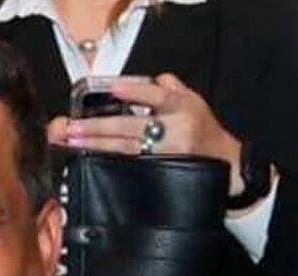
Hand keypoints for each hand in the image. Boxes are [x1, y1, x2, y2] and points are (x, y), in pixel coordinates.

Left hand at [48, 73, 243, 194]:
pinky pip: (130, 166)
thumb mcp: (193, 102)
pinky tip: (89, 159)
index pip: (157, 95)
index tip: (113, 88)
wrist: (226, 166)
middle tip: (71, 126)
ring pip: (125, 148)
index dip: (135, 91)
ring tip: (72, 139)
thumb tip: (147, 80)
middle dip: (99, 126)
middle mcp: (175, 130)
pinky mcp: (160, 173)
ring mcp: (166, 154)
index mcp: (182, 107)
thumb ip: (169, 88)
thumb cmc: (202, 130)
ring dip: (96, 144)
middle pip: (132, 127)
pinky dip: (108, 162)